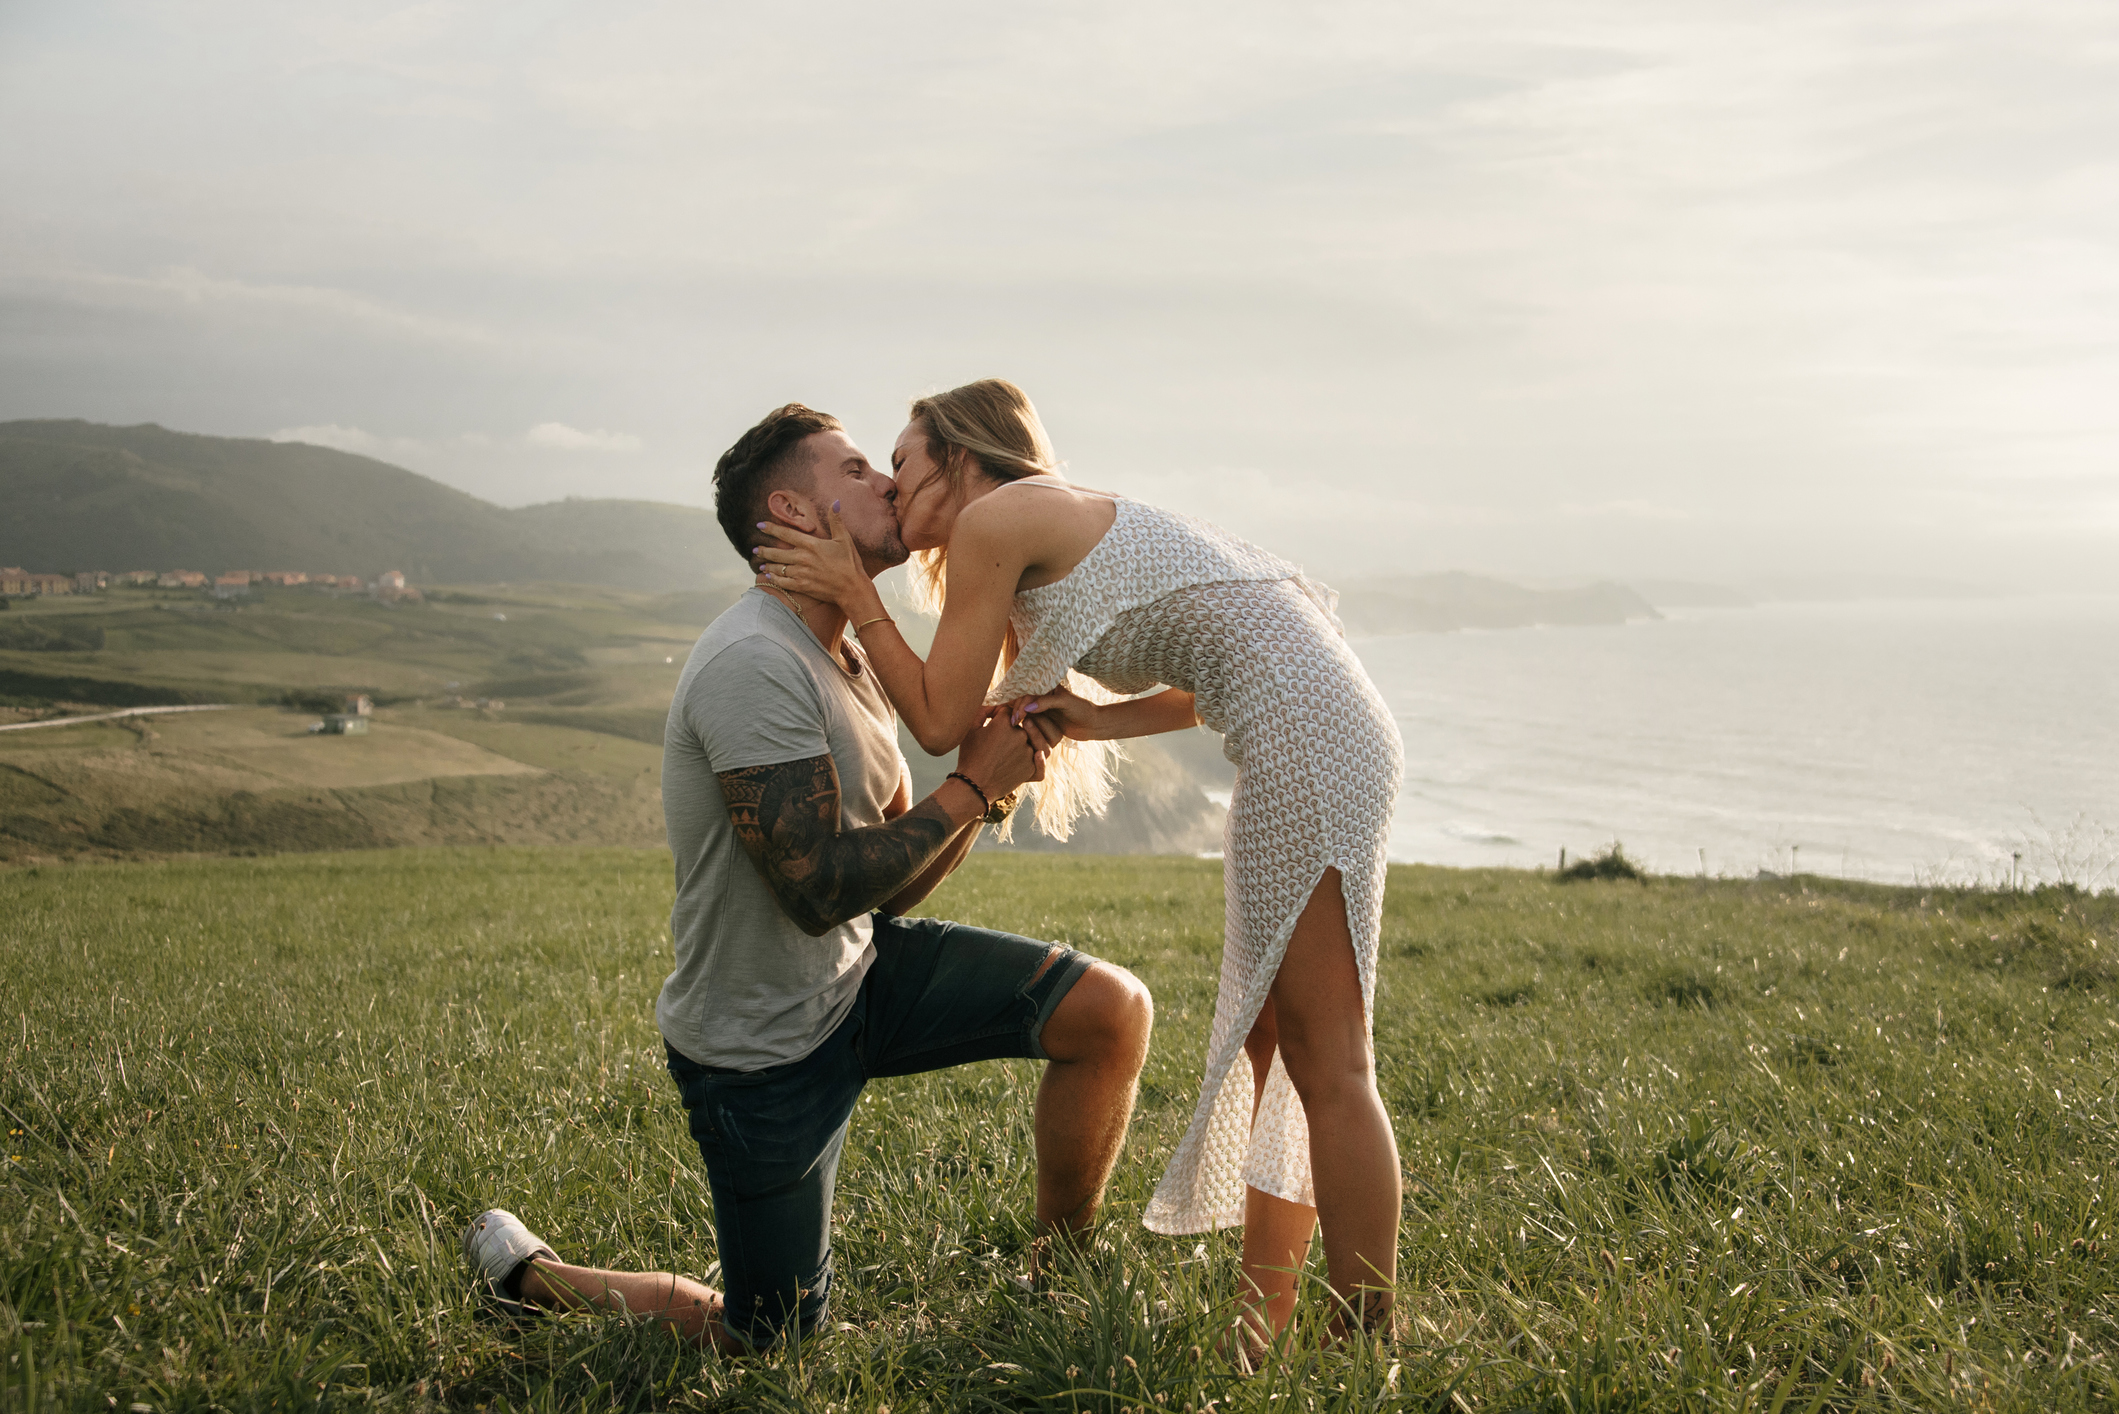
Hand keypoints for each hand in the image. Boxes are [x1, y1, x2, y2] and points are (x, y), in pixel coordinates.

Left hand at [752, 503, 872, 614]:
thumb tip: (835, 502)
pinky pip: (783, 582)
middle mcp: (803, 558)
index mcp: (811, 545)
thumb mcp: (844, 539)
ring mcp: (801, 573)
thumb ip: (836, 521)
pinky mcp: (802, 586)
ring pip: (777, 568)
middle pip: (777, 552)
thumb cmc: (850, 563)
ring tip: (760, 564)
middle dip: (764, 550)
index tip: (760, 526)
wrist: (853, 589)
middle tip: (755, 548)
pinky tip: (769, 577)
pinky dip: (774, 579)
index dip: (771, 529)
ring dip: (767, 565)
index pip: (786, 534)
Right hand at [954, 706, 1045, 802]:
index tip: (996, 722)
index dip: (1003, 715)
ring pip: (1032, 741)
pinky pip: (1040, 760)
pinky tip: (1034, 756)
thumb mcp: (971, 730)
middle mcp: (1019, 735)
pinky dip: (1037, 759)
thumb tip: (996, 703)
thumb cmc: (969, 757)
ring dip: (1025, 743)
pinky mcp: (1032, 767)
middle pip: (1023, 725)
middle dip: (1014, 729)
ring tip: (1011, 752)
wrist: (974, 786)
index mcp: (1004, 723)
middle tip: (1002, 740)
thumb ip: (984, 711)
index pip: (1009, 711)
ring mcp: (1028, 751)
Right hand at [1008, 685, 1102, 741]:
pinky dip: (1027, 724)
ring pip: (1028, 712)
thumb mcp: (1065, 702)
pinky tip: (1021, 729)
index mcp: (1049, 688)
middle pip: (1025, 702)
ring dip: (1022, 718)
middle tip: (1014, 723)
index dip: (1021, 703)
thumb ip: (1046, 702)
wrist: (1093, 725)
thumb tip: (1027, 707)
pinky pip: (1034, 721)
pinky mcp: (1047, 720)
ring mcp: (1045, 709)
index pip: (1029, 693)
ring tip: (1016, 726)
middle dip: (1019, 711)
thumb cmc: (1082, 710)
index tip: (1018, 715)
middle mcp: (1045, 697)